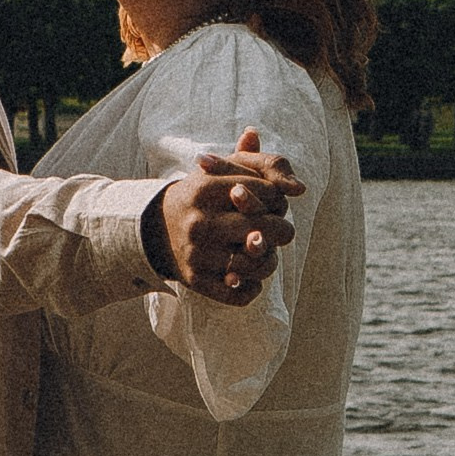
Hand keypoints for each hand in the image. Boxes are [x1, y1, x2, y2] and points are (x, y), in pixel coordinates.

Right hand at [147, 126, 304, 304]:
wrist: (156, 228)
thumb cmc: (200, 195)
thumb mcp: (220, 170)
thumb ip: (255, 163)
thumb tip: (298, 186)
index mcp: (204, 188)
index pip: (265, 192)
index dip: (277, 196)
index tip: (272, 200)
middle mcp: (198, 221)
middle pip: (264, 228)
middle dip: (282, 229)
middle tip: (282, 230)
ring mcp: (196, 253)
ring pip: (255, 264)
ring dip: (269, 261)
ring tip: (266, 253)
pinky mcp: (195, 280)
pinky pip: (237, 292)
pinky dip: (250, 289)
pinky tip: (251, 278)